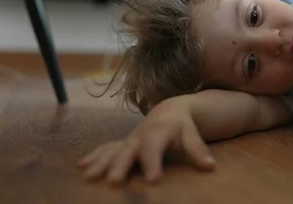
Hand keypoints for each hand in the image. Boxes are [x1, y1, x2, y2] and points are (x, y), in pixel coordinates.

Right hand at [77, 99, 214, 183]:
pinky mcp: (123, 143)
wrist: (169, 109)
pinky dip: (94, 156)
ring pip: (113, 150)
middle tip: (114, 182)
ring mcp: (129, 139)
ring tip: (89, 176)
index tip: (153, 180)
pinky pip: (106, 148)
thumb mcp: (192, 135)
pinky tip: (82, 167)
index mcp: (158, 132)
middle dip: (120, 166)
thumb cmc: (182, 126)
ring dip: (101, 163)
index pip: (155, 148)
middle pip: (129, 151)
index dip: (153, 163)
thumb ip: (198, 150)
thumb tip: (210, 167)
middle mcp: (140, 136)